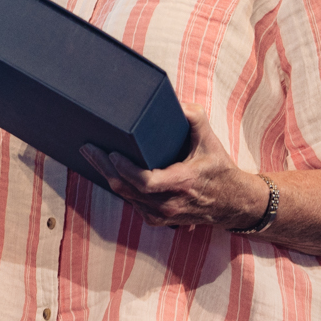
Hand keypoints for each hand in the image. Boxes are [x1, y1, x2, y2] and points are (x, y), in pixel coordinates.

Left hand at [80, 106, 266, 229]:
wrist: (233, 204)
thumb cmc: (219, 169)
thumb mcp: (211, 142)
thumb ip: (194, 118)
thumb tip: (175, 101)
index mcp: (182, 183)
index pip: (145, 182)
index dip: (125, 169)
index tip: (111, 152)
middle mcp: (170, 203)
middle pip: (127, 189)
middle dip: (104, 167)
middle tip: (87, 147)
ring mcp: (162, 215)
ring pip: (126, 197)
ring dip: (107, 176)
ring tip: (91, 155)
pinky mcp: (158, 219)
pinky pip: (131, 203)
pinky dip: (119, 187)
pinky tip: (107, 171)